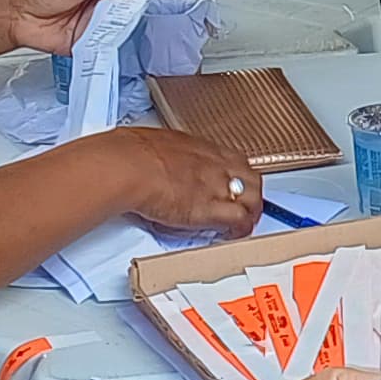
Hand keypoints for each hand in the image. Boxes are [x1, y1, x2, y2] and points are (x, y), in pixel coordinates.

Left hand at [0, 0, 136, 54]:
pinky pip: (105, 42)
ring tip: (126, 19)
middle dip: (134, 3)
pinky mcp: (87, 39)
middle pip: (126, 1)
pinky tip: (115, 37)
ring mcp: (93, 19)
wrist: (13, 14)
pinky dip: (112, 42)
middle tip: (140, 3)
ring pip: (119, 22)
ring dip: (124, 23)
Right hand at [109, 127, 263, 234]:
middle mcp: (213, 164)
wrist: (128, 167)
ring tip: (241, 224)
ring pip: (252, 198)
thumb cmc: (129, 154)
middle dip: (251, 193)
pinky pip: (239, 220)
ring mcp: (215, 186)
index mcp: (198, 147)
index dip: (236, 175)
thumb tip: (149, 160)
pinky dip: (240, 229)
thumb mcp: (151, 145)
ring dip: (249, 212)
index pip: (232, 159)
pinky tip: (232, 234)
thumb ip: (160, 156)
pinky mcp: (211, 210)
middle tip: (245, 206)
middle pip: (250, 177)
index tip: (231, 183)